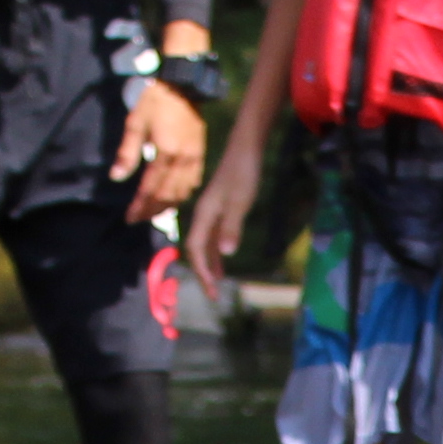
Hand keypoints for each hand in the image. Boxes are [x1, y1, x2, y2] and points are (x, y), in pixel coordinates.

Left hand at [110, 81, 210, 220]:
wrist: (182, 87)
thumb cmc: (155, 102)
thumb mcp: (135, 123)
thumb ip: (127, 153)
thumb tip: (116, 178)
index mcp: (165, 153)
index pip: (150, 189)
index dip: (139, 206)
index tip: (129, 218)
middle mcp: (182, 160)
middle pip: (167, 196)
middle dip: (151, 211)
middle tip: (138, 218)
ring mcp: (194, 159)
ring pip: (182, 194)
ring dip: (167, 207)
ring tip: (152, 212)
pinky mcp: (200, 156)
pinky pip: (193, 184)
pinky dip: (182, 196)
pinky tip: (173, 198)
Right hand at [188, 151, 260, 279]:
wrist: (246, 148)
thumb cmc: (243, 173)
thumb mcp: (241, 202)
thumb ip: (232, 227)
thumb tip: (225, 254)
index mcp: (204, 215)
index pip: (196, 250)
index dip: (202, 272)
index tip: (212, 291)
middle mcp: (204, 215)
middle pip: (197, 249)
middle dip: (203, 272)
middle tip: (213, 295)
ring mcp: (212, 211)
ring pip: (206, 243)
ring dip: (210, 263)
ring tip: (218, 283)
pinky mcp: (221, 208)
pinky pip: (214, 235)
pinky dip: (217, 250)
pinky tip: (224, 259)